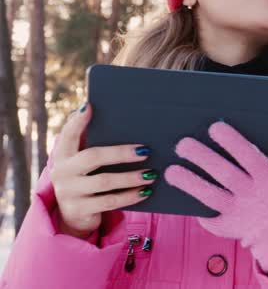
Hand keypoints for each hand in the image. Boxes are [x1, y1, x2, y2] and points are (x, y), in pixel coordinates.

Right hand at [50, 103, 156, 238]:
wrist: (73, 215)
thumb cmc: (87, 176)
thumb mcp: (84, 160)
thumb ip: (94, 141)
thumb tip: (117, 117)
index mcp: (64, 154)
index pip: (68, 134)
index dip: (78, 121)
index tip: (90, 106)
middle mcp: (62, 171)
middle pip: (93, 157)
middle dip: (121, 153)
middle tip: (146, 150)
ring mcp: (69, 192)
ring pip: (105, 181)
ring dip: (131, 177)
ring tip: (151, 174)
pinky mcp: (79, 210)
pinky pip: (110, 201)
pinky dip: (130, 196)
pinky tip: (145, 191)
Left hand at [165, 121, 267, 279]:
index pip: (246, 154)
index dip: (229, 139)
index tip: (215, 126)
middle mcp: (252, 195)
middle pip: (221, 172)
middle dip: (200, 156)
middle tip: (182, 143)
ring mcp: (240, 213)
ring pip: (208, 195)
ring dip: (188, 182)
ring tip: (170, 171)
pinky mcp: (233, 229)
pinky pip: (211, 220)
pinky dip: (199, 212)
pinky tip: (187, 201)